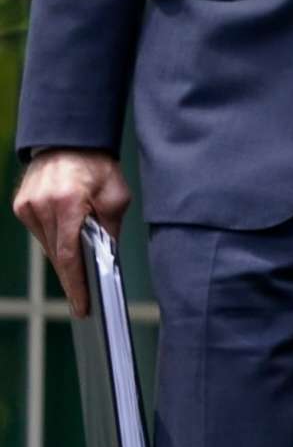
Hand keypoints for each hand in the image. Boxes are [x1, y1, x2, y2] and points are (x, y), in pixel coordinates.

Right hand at [12, 150, 129, 318]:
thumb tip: (106, 258)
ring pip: (47, 246)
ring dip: (64, 257)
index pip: (69, 255)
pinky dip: (54, 241)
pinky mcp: (21, 206)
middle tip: (84, 299)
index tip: (82, 306)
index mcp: (68, 203)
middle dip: (72, 277)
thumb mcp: (116, 195)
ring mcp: (27, 207)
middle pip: (56, 255)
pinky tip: (68, 245)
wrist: (70, 140)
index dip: (76, 285)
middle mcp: (42, 207)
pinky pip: (40, 233)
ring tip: (80, 270)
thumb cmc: (98, 165)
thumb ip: (110, 228)